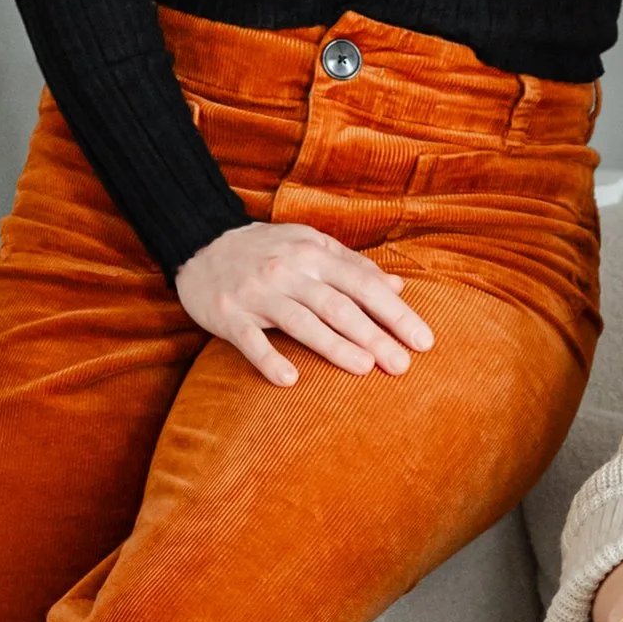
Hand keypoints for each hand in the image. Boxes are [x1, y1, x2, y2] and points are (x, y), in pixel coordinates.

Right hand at [175, 217, 434, 388]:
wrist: (200, 240)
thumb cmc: (266, 248)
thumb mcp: (312, 245)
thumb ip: (353, 266)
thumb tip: (399, 286)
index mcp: (314, 253)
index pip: (364, 284)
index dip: (396, 312)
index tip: (423, 340)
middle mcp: (289, 270)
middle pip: (339, 306)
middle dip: (374, 336)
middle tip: (402, 365)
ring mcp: (258, 292)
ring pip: (302, 321)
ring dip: (334, 346)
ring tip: (364, 368)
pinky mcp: (227, 313)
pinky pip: (250, 339)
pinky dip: (269, 359)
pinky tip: (290, 381)